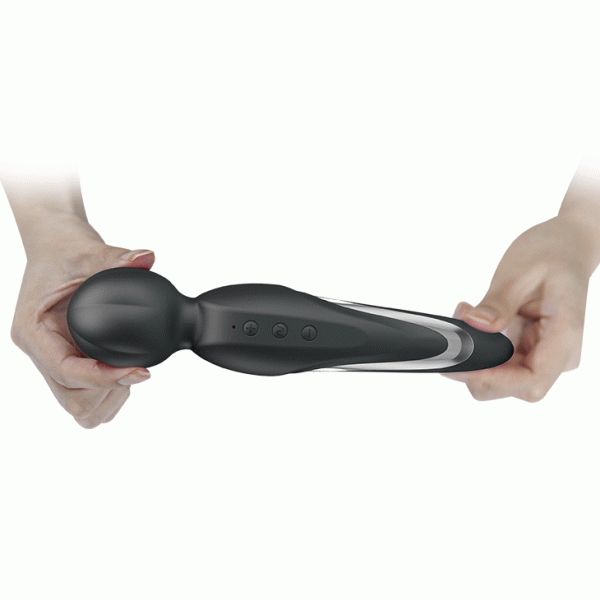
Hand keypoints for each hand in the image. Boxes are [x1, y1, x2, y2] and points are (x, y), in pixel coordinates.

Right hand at [10, 218, 155, 427]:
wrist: (57, 247)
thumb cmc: (64, 251)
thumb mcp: (87, 250)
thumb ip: (115, 257)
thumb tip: (146, 258)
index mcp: (34, 331)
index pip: (66, 371)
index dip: (103, 378)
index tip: (138, 373)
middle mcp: (41, 351)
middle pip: (72, 398)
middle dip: (107, 390)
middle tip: (135, 369)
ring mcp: (53, 360)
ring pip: (78, 406)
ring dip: (107, 397)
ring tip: (128, 372)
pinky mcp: (69, 362)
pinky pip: (85, 398)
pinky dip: (107, 395)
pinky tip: (120, 372)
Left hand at [442, 215, 590, 401]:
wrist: (566, 244)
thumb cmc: (552, 253)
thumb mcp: (520, 272)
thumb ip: (498, 303)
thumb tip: (476, 324)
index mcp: (565, 335)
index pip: (532, 380)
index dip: (495, 381)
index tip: (463, 366)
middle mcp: (558, 352)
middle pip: (514, 386)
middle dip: (478, 368)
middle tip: (454, 337)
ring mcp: (542, 352)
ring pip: (502, 377)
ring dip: (475, 355)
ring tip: (465, 313)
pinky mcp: (527, 347)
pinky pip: (498, 360)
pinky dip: (479, 346)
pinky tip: (472, 317)